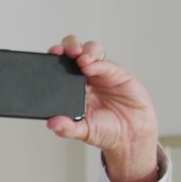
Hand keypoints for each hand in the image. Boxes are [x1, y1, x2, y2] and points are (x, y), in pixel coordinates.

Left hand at [46, 35, 158, 181]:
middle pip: (74, 52)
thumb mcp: (83, 131)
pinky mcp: (117, 73)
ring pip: (90, 51)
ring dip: (83, 51)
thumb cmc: (106, 131)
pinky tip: (90, 67)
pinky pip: (106, 63)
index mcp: (71, 89)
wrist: (131, 135)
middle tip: (63, 52)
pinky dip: (97, 63)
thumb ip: (67, 128)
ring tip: (80, 60)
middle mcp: (85, 78)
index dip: (54, 58)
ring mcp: (101, 74)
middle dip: (68, 46)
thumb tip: (51, 123)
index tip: (49, 56)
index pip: (59, 66)